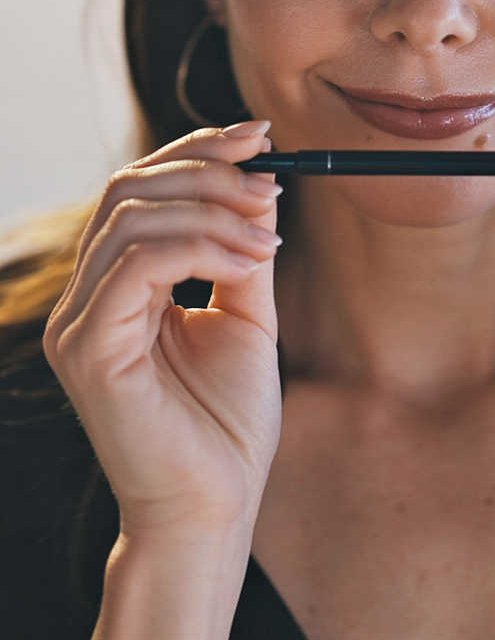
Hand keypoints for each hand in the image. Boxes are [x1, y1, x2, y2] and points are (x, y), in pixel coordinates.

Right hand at [42, 119, 283, 537]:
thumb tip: (261, 179)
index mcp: (116, 285)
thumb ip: (242, 249)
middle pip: (128, 188)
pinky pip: (136, 264)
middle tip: (272, 182)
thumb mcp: (245, 313)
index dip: (197, 149)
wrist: (216, 505)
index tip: (259, 134)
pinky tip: (250, 261)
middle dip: (208, 170)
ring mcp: (78, 322)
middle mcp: (86, 297)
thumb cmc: (227, 421)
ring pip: (130, 217)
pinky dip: (202, 247)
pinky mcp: (86, 349)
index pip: (139, 188)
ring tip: (268, 235)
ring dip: (213, 210)